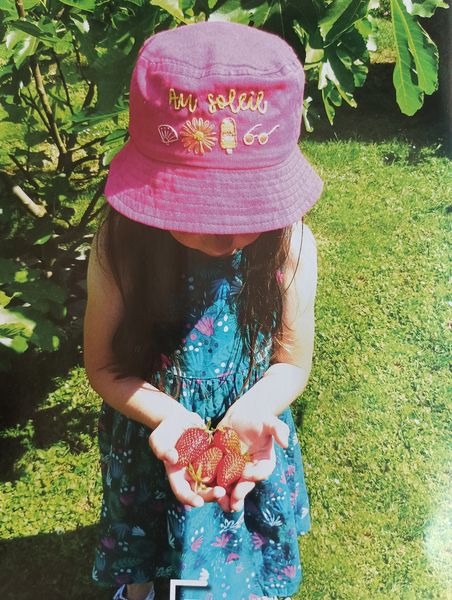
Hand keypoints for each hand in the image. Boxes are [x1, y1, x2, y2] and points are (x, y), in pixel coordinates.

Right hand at [149, 406, 224, 507]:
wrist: (179, 420)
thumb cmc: (164, 431)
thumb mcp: (158, 439)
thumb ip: (161, 449)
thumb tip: (172, 459)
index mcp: (177, 476)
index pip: (182, 492)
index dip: (190, 499)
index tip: (199, 503)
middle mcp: (192, 475)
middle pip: (202, 491)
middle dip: (211, 495)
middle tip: (221, 493)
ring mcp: (205, 466)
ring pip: (215, 481)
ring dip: (225, 487)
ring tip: (234, 487)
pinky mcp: (215, 456)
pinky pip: (224, 465)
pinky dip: (232, 469)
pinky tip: (241, 470)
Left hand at [215, 396, 289, 511]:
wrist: (241, 415)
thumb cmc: (258, 418)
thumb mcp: (269, 421)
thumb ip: (279, 430)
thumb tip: (285, 443)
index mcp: (264, 462)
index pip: (261, 471)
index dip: (255, 475)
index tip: (248, 474)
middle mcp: (250, 469)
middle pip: (245, 484)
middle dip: (239, 494)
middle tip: (234, 502)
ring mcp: (234, 470)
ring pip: (230, 486)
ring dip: (225, 496)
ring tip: (220, 502)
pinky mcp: (220, 466)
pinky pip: (215, 477)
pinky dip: (211, 485)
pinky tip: (204, 489)